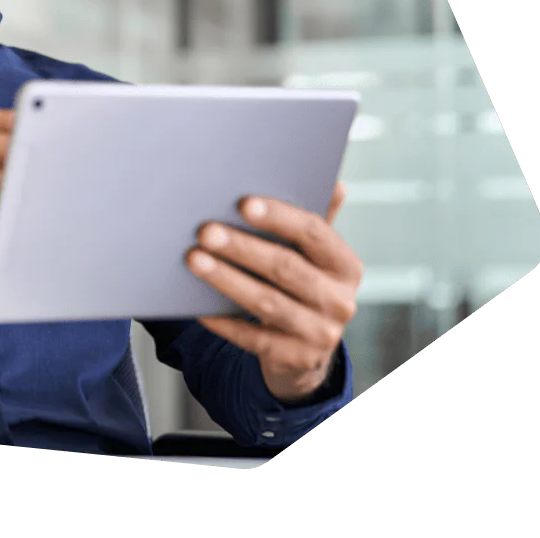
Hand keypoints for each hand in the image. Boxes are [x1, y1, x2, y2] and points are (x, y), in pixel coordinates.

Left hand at [186, 183, 362, 402]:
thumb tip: (334, 181)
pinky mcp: (296, 359)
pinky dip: (224, 321)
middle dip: (241, 247)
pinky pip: (253, 338)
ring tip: (194, 260)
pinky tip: (198, 306)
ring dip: (226, 279)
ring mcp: (320, 333)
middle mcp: (340, 300)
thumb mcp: (313, 256)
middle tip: (205, 231)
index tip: (243, 203)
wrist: (306, 351)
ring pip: (266, 302)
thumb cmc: (302, 284)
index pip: (314, 233)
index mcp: (345, 265)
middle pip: (285, 267)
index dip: (279, 216)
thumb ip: (316, 221)